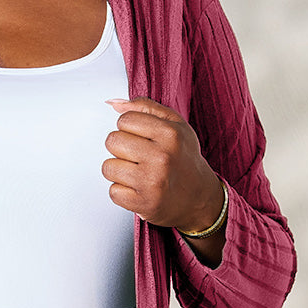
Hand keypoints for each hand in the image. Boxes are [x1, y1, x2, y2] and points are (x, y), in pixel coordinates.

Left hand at [104, 98, 224, 234]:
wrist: (199, 198)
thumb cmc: (183, 158)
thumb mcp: (175, 125)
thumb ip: (145, 107)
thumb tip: (113, 103)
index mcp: (170, 134)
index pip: (125, 119)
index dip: (129, 128)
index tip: (141, 138)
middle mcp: (162, 157)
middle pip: (112, 141)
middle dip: (121, 148)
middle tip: (138, 157)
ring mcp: (152, 182)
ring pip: (108, 167)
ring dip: (119, 171)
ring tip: (137, 173)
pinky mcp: (143, 203)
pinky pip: (113, 191)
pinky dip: (122, 192)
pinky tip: (138, 189)